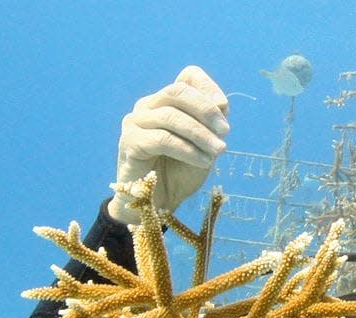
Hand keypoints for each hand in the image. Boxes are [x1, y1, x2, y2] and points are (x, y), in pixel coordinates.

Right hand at [109, 66, 230, 224]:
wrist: (158, 203)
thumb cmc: (181, 172)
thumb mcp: (205, 145)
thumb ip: (212, 124)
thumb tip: (221, 104)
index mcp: (167, 101)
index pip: (188, 77)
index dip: (208, 87)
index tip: (225, 107)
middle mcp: (148, 106)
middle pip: (178, 91)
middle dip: (206, 110)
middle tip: (225, 131)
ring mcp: (135, 122)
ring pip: (171, 117)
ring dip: (201, 134)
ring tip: (219, 150)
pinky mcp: (130, 143)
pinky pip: (163, 140)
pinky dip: (188, 150)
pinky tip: (204, 162)